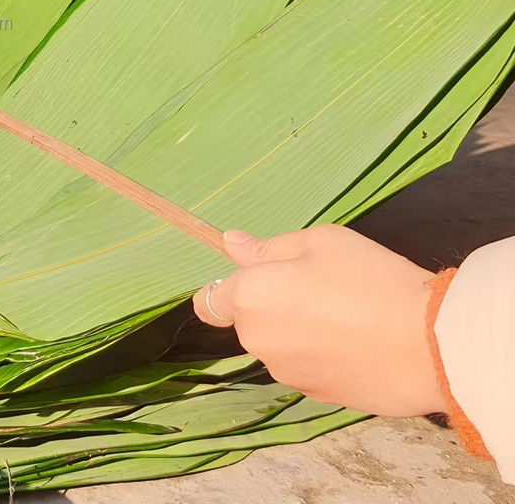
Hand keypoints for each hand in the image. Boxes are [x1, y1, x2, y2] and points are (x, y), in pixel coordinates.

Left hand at [193, 224, 445, 416]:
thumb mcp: (319, 242)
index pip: (210, 303)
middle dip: (272, 304)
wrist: (428, 345)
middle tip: (319, 285)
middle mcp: (259, 341)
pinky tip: (357, 342)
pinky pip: (307, 367)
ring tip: (346, 313)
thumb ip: (269, 247)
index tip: (250, 280)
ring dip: (297, 331)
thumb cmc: (369, 280)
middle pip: (250, 321)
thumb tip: (232, 244)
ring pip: (280, 345)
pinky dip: (321, 355)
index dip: (224, 290)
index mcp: (251, 298)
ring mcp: (287, 374)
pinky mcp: (317, 397)